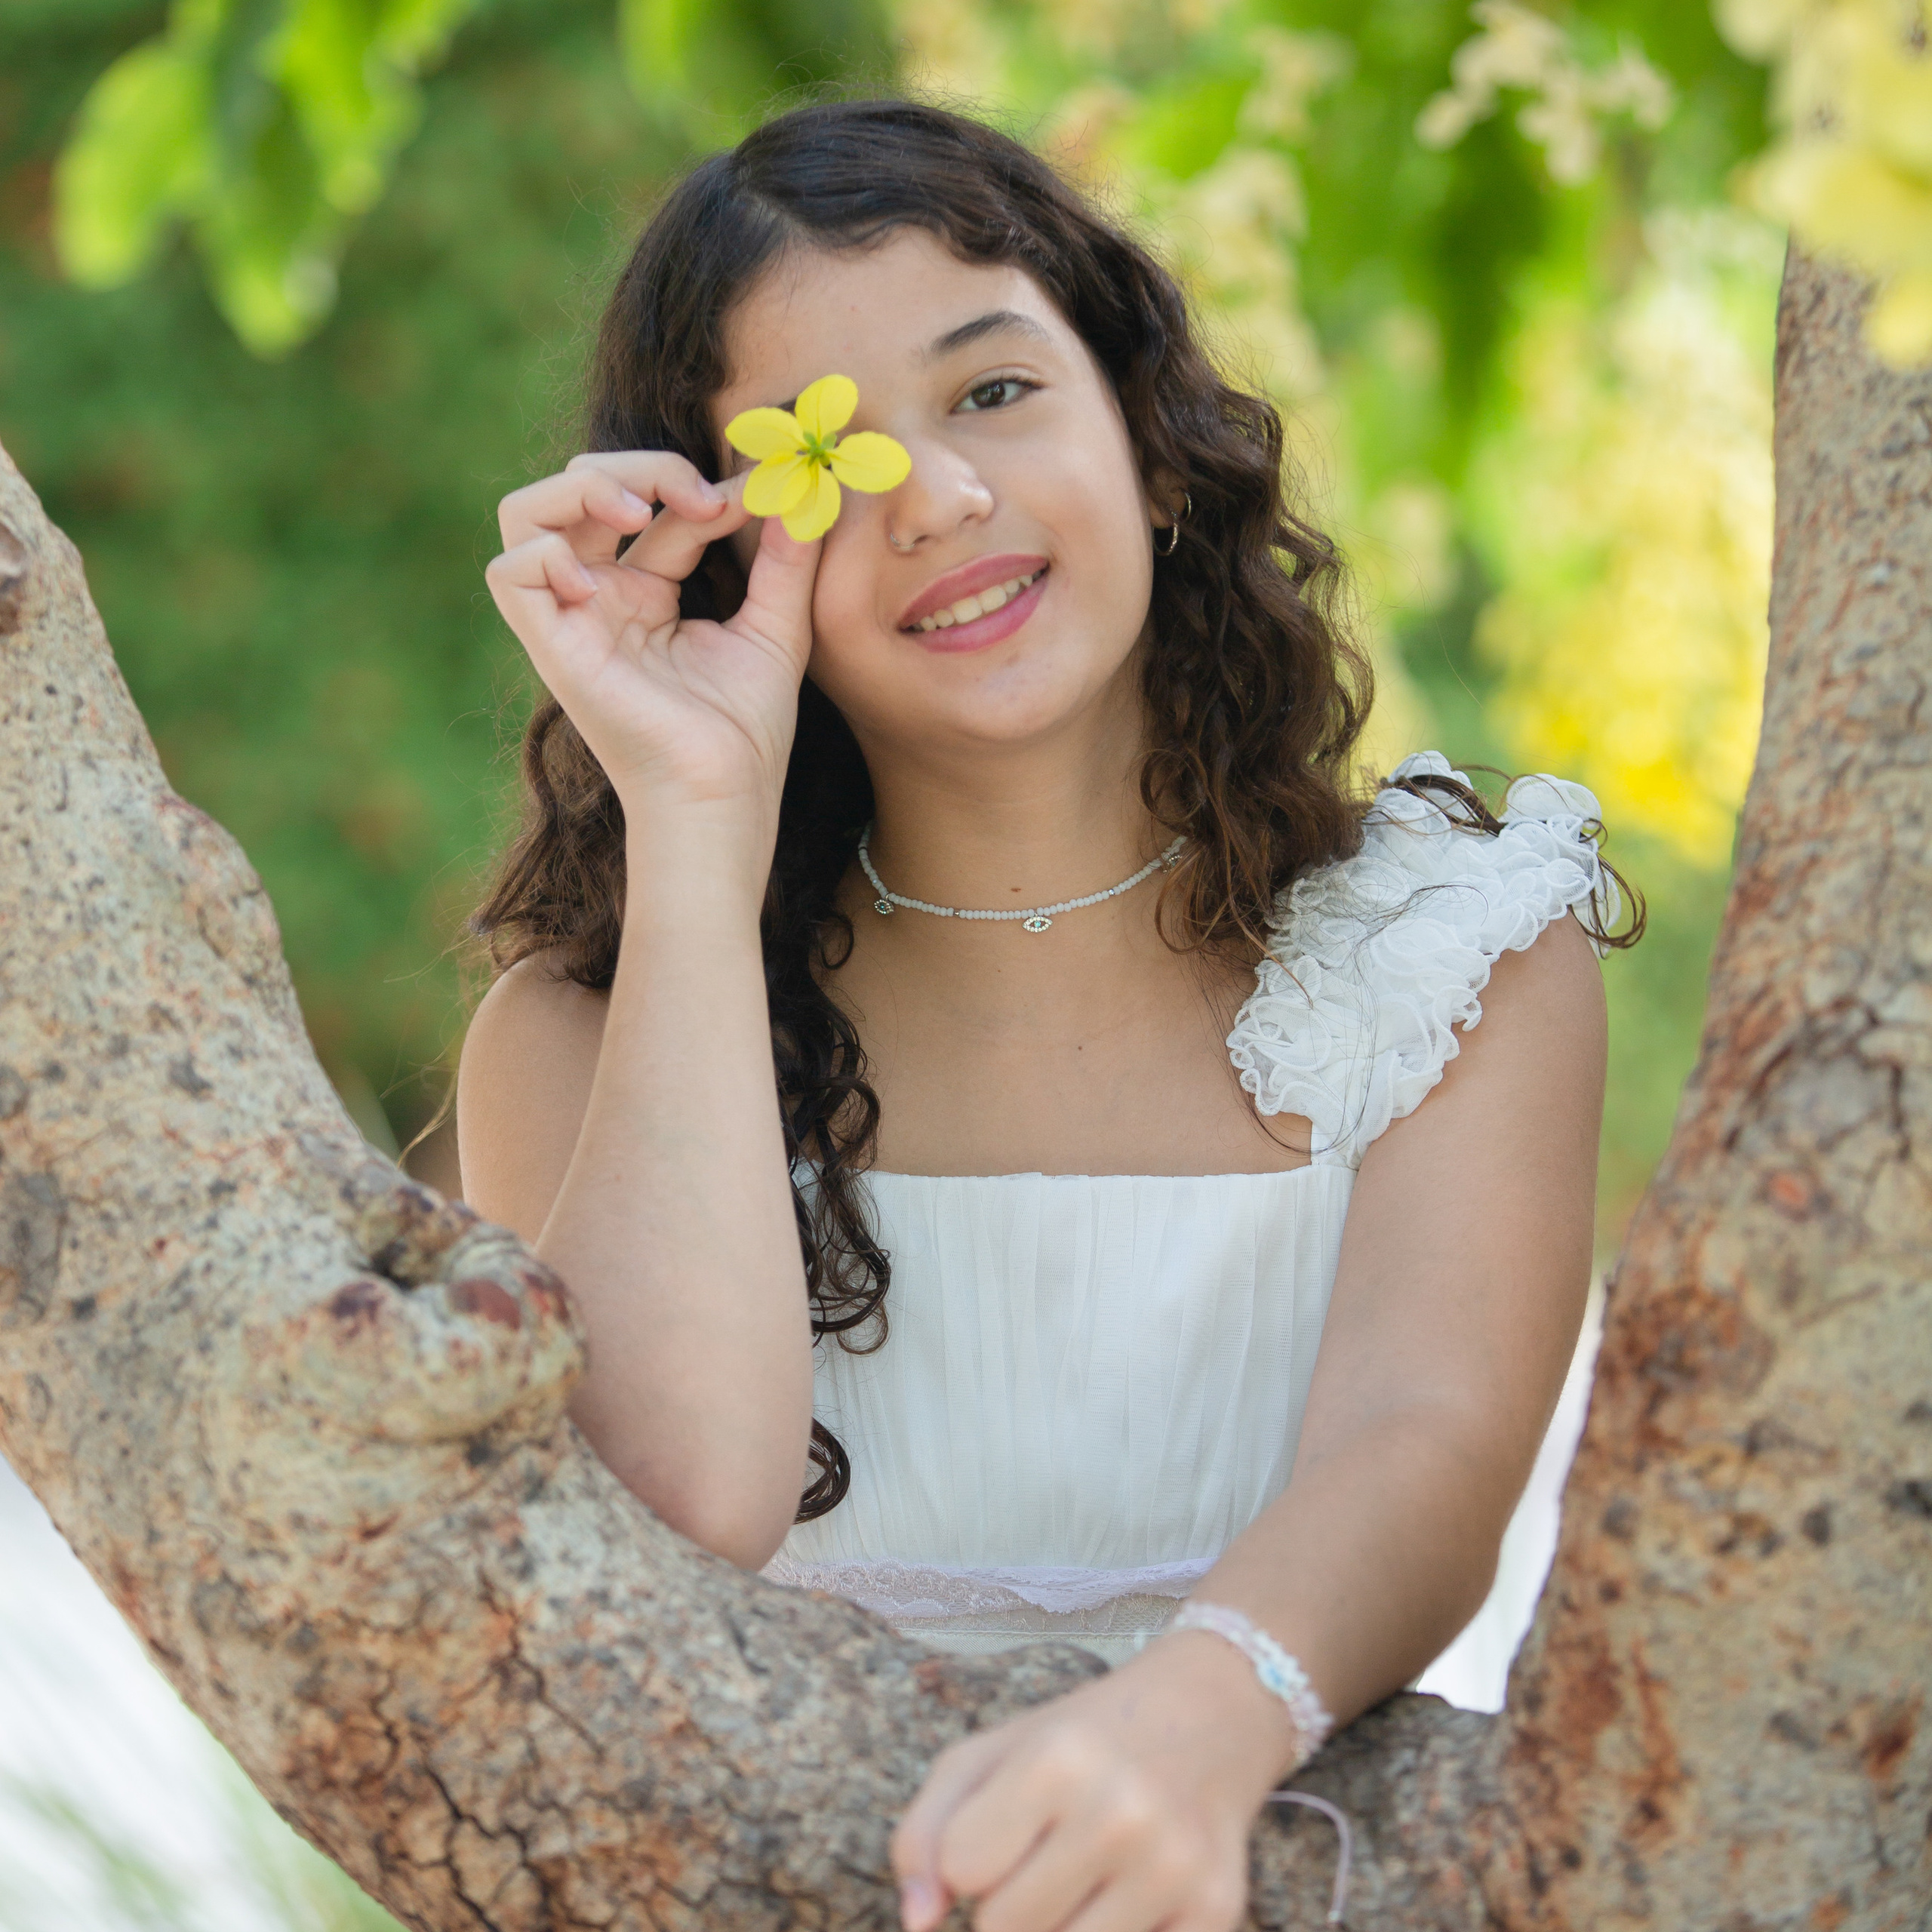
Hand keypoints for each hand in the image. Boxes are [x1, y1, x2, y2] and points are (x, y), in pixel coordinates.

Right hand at [485, 449, 820, 827]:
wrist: (722, 795)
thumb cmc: (747, 733)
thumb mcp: (779, 629)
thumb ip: (787, 560)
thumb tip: (797, 491)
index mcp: (651, 593)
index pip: (658, 507)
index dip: (699, 485)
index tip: (756, 496)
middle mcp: (603, 598)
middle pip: (583, 487)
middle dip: (639, 466)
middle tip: (699, 496)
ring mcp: (572, 619)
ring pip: (527, 513)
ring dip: (579, 488)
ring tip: (638, 509)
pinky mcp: (551, 646)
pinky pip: (509, 571)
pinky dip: (546, 553)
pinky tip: (601, 579)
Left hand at [891, 1633, 1300, 1931]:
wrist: (1208, 1714)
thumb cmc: (1080, 1741)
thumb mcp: (992, 1753)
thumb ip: (928, 1831)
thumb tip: (918, 1922)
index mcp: (1056, 1759)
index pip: (962, 1869)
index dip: (970, 1860)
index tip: (1003, 1832)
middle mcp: (1120, 1811)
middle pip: (1006, 1929)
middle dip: (1010, 1905)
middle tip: (1047, 1857)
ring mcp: (1174, 1866)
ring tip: (1083, 1881)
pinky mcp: (1218, 1911)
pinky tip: (1130, 1903)